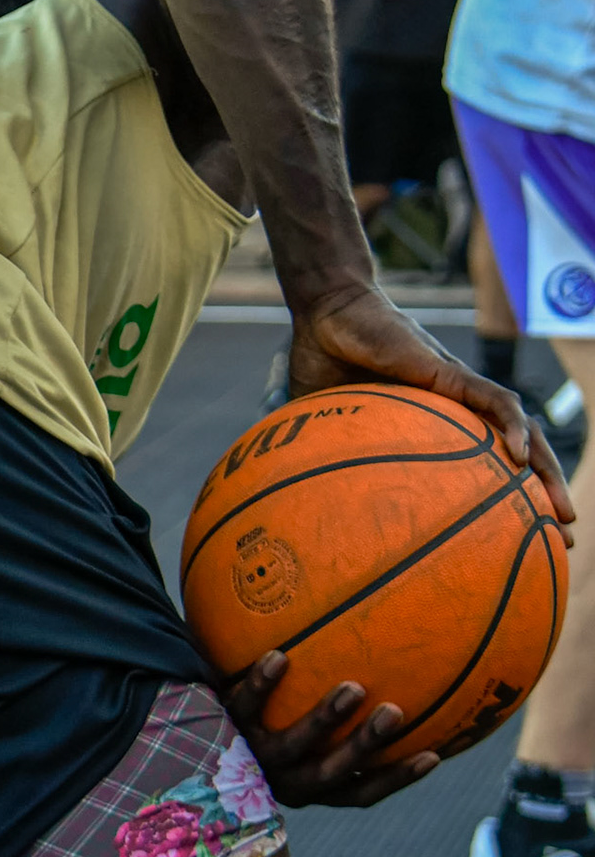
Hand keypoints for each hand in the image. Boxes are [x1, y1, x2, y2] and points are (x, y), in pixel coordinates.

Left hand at [226, 651, 438, 806]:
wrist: (179, 734)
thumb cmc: (253, 725)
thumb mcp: (291, 726)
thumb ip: (332, 711)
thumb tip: (390, 672)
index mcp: (308, 784)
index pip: (359, 792)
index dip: (397, 778)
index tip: (436, 754)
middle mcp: (283, 778)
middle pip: (334, 773)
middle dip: (367, 746)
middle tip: (396, 712)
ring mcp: (252, 757)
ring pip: (294, 745)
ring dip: (325, 718)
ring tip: (352, 687)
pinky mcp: (220, 729)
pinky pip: (244, 706)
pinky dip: (261, 684)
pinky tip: (280, 655)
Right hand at [286, 283, 573, 527]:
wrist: (326, 314)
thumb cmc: (323, 361)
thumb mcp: (319, 423)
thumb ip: (318, 455)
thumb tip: (293, 501)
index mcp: (432, 426)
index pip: (481, 468)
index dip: (504, 504)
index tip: (516, 542)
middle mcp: (457, 412)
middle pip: (516, 460)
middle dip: (544, 501)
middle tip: (562, 540)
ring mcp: (458, 390)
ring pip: (521, 433)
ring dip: (546, 472)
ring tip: (561, 512)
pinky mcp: (452, 372)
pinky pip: (494, 400)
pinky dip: (514, 426)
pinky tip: (519, 457)